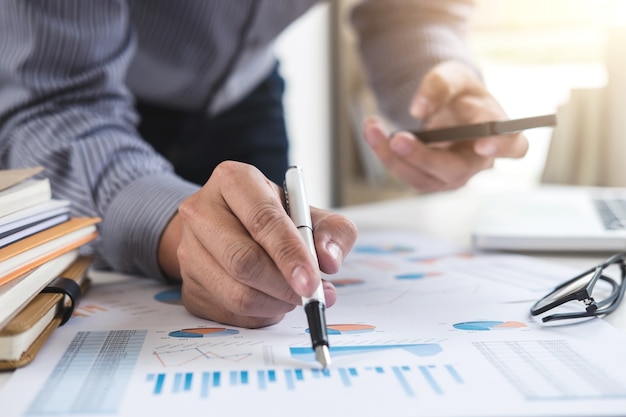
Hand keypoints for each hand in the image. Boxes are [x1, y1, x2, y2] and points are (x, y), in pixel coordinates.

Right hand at [160, 161, 356, 327]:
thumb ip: (333, 232)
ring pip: (235, 293)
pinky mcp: (188, 284)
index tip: (312, 282)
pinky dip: (260, 315)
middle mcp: (201, 211)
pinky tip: (271, 301)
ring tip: (293, 296)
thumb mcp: (312, 214)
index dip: (289, 254)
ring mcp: (188, 249)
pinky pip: (228, 313)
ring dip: (274, 304)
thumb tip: (329, 261)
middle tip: (311, 295)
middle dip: (284, 286)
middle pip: (243, 260)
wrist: (233, 229)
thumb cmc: (277, 219)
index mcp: (233, 181)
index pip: (262, 220)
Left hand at [363, 61, 528, 191]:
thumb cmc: (459, 92)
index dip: (501, 148)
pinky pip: (406, 173)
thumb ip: (439, 85)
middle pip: (456, 171)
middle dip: (425, 157)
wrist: (445, 106)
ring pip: (424, 178)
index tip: (482, 144)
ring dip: (394, 157)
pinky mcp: (430, 179)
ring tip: (372, 128)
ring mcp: (453, 175)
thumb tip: (419, 109)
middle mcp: (478, 160)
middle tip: (398, 139)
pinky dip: (385, 154)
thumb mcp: (451, 75)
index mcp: (498, 132)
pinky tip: (373, 131)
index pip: (513, 147)